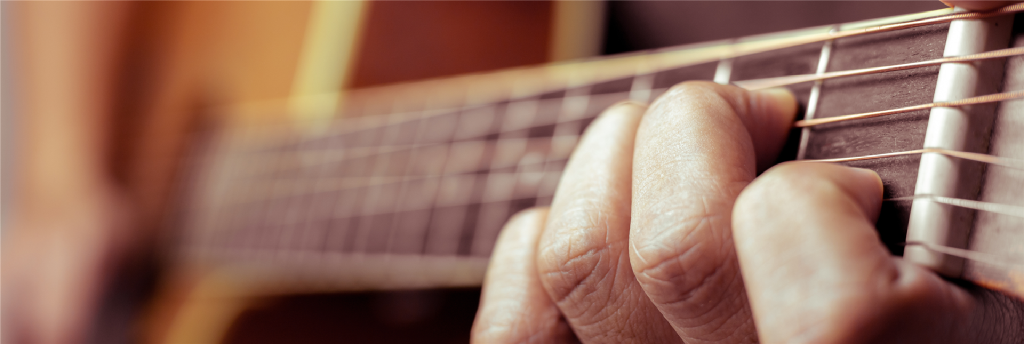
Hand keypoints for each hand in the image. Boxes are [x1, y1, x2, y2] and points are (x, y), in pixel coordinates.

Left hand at [472, 0, 1023, 333]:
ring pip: (583, 260)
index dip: (819, 206)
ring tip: (665, 151)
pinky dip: (534, 243)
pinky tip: (595, 217)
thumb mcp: (976, 211)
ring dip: (613, 159)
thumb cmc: (918, 283)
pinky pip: (517, 325)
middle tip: (745, 117)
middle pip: (679, 253)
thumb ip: (968, 115)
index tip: (843, 179)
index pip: (840, 311)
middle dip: (701, 128)